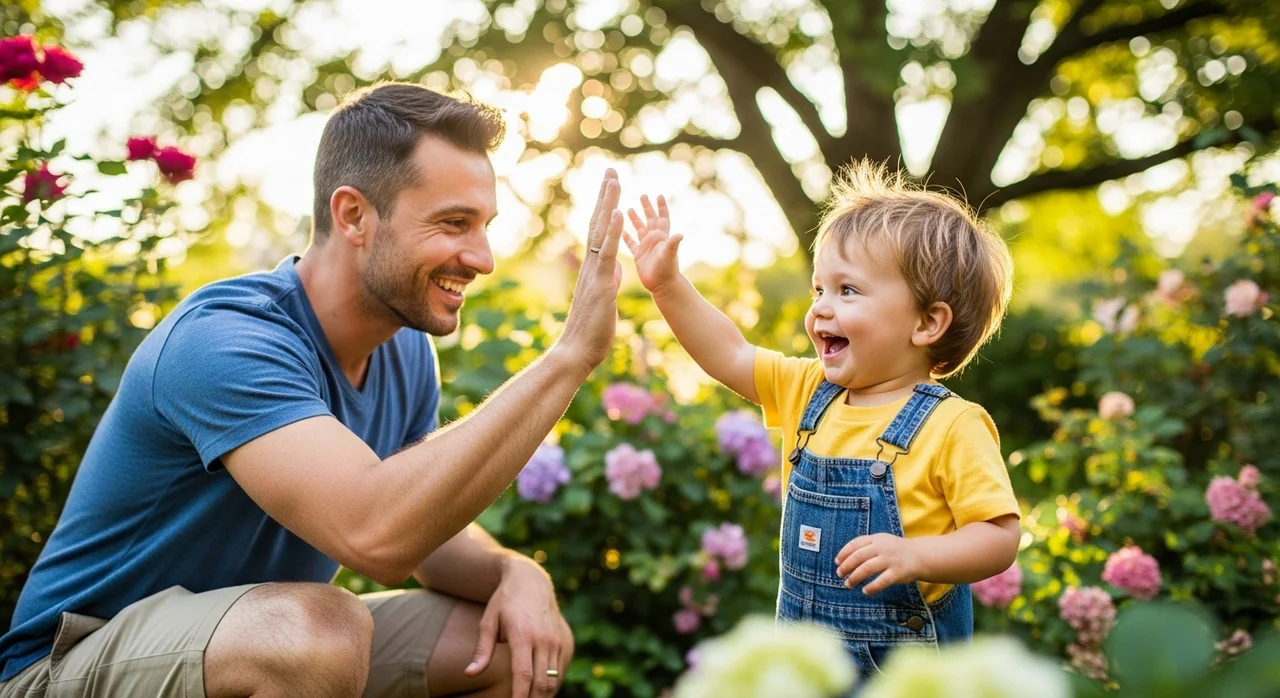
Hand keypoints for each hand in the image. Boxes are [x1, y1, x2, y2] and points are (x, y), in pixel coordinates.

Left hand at [466, 558, 573, 697]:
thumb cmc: (504, 602)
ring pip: (554, 679)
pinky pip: (562, 670)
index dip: (519, 697)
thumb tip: (470, 674)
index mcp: (523, 635)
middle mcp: (544, 638)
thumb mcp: (488, 622)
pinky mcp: (567, 640)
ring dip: (544, 695)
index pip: (523, 675)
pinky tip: (541, 688)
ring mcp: (558, 640)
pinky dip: (553, 683)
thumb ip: (482, 651)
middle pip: (542, 682)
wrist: (531, 580)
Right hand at [554, 169, 623, 371]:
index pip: (600, 231)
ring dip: (609, 204)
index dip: (606, 208)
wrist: (576, 351)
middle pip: (599, 223)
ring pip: (602, 231)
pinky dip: (614, 231)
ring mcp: (594, 272)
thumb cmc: (591, 331)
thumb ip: (609, 280)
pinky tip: (619, 212)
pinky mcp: (601, 283)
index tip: (611, 187)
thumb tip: (615, 268)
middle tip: (611, 170)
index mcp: (594, 268)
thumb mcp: (605, 299)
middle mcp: (591, 264)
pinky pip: (608, 252)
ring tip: (615, 179)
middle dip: (606, 196)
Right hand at [623, 194, 682, 296]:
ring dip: (635, 219)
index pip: (662, 218)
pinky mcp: (638, 256)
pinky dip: (626, 237)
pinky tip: (621, 231)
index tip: (659, 195)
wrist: (663, 285)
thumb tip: (680, 234)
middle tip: (643, 195)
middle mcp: (653, 240)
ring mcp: (646, 247)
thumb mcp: (669, 255)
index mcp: (661, 237)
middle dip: (647, 208)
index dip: (661, 207)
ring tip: (629, 209)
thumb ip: (673, 244)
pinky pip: (631, 244)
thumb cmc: (667, 270)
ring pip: (639, 229)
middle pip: (650, 220)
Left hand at [834, 533, 922, 594]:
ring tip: (848, 584)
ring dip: (855, 577)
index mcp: (876, 538)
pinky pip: (882, 581)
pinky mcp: (898, 572)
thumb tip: (843, 559)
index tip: (837, 562)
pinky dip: (872, 587)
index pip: (855, 544)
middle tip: (839, 575)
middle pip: (858, 556)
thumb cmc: (895, 550)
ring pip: (867, 568)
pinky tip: (865, 591)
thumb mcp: (881, 541)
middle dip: (846, 566)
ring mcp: (890, 559)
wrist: (920, 555)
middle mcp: (882, 547)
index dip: (844, 553)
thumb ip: (865, 546)